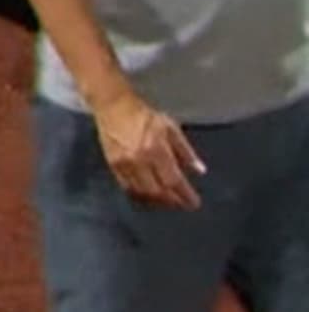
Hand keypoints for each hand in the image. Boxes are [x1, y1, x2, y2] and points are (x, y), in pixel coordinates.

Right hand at [92, 92, 206, 209]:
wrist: (113, 107)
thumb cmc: (144, 116)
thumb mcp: (171, 128)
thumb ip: (185, 151)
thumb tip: (199, 170)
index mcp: (156, 149)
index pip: (173, 180)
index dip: (185, 195)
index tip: (194, 203)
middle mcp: (139, 160)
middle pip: (157, 192)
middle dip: (172, 202)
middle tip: (181, 204)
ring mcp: (124, 164)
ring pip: (142, 193)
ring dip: (156, 202)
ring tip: (167, 202)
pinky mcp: (113, 165)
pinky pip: (127, 188)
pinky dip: (140, 196)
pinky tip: (149, 196)